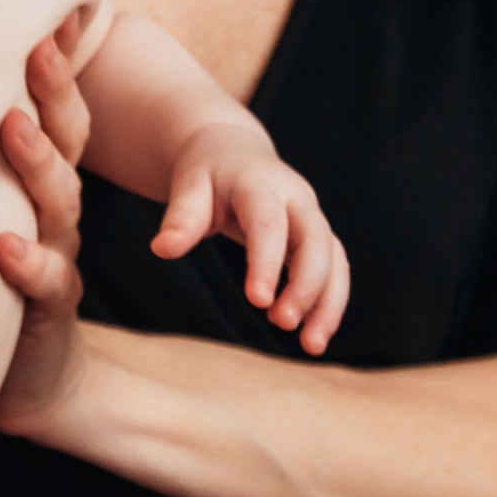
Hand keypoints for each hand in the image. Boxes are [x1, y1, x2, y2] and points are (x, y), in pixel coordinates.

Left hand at [0, 20, 90, 439]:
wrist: (31, 381)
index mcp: (34, 184)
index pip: (49, 113)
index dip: (51, 68)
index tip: (44, 16)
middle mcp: (53, 213)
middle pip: (63, 142)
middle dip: (53, 93)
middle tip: (37, 46)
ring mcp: (57, 259)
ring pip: (58, 203)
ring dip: (37, 163)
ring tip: (14, 127)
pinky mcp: (49, 313)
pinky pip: (49, 284)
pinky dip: (31, 264)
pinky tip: (8, 247)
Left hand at [153, 122, 350, 355]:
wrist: (233, 150)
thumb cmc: (207, 171)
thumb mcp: (188, 185)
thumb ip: (180, 217)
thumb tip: (162, 249)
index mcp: (260, 182)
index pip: (269, 223)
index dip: (266, 261)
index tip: (257, 301)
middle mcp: (296, 198)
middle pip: (315, 241)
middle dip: (306, 285)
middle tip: (282, 323)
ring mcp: (312, 217)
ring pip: (334, 259)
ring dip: (327, 302)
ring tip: (311, 345)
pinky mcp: (317, 237)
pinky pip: (334, 270)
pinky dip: (330, 303)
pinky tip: (316, 336)